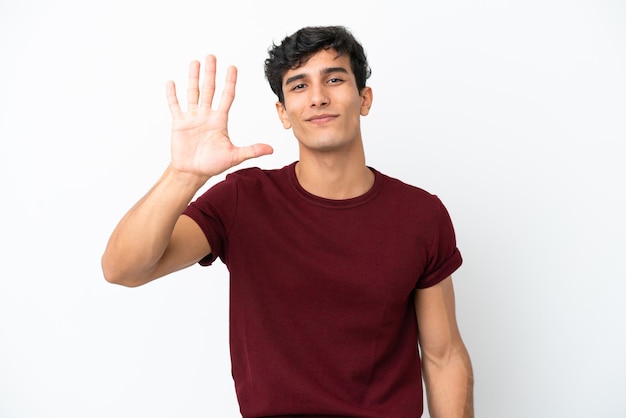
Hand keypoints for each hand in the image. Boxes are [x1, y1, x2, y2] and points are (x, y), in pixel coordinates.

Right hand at [166, 55, 272, 179]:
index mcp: (220, 120)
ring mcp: (192, 118)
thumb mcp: (234, 156)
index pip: (226, 96)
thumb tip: (271, 150)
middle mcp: (206, 115)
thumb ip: (251, 150)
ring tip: (195, 62)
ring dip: (193, 78)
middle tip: (211, 56)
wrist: (193, 173)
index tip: (232, 67)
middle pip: (209, 90)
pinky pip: (175, 106)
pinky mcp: (179, 124)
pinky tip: (171, 82)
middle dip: (210, 73)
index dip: (229, 82)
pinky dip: (172, 95)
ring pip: (193, 93)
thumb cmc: (212, 164)